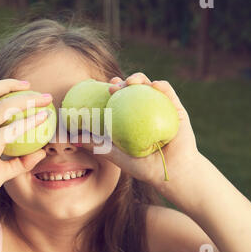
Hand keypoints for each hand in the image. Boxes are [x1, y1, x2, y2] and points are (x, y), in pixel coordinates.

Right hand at [0, 79, 51, 210]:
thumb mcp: (1, 169)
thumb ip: (20, 160)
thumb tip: (41, 152)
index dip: (3, 86)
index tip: (25, 87)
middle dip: (13, 84)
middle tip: (36, 90)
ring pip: (4, 107)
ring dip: (27, 100)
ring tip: (46, 100)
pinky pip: (12, 129)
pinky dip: (29, 122)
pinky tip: (43, 120)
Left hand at [74, 73, 199, 190]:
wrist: (171, 173)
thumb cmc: (143, 167)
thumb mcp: (116, 154)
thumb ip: (96, 144)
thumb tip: (73, 137)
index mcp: (131, 117)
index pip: (119, 99)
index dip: (110, 91)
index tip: (102, 89)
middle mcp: (145, 110)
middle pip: (132, 89)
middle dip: (122, 82)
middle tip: (113, 85)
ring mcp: (161, 107)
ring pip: (149, 86)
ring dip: (139, 78)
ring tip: (131, 81)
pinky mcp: (177, 108)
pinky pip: (168, 93)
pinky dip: (161, 86)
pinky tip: (154, 85)